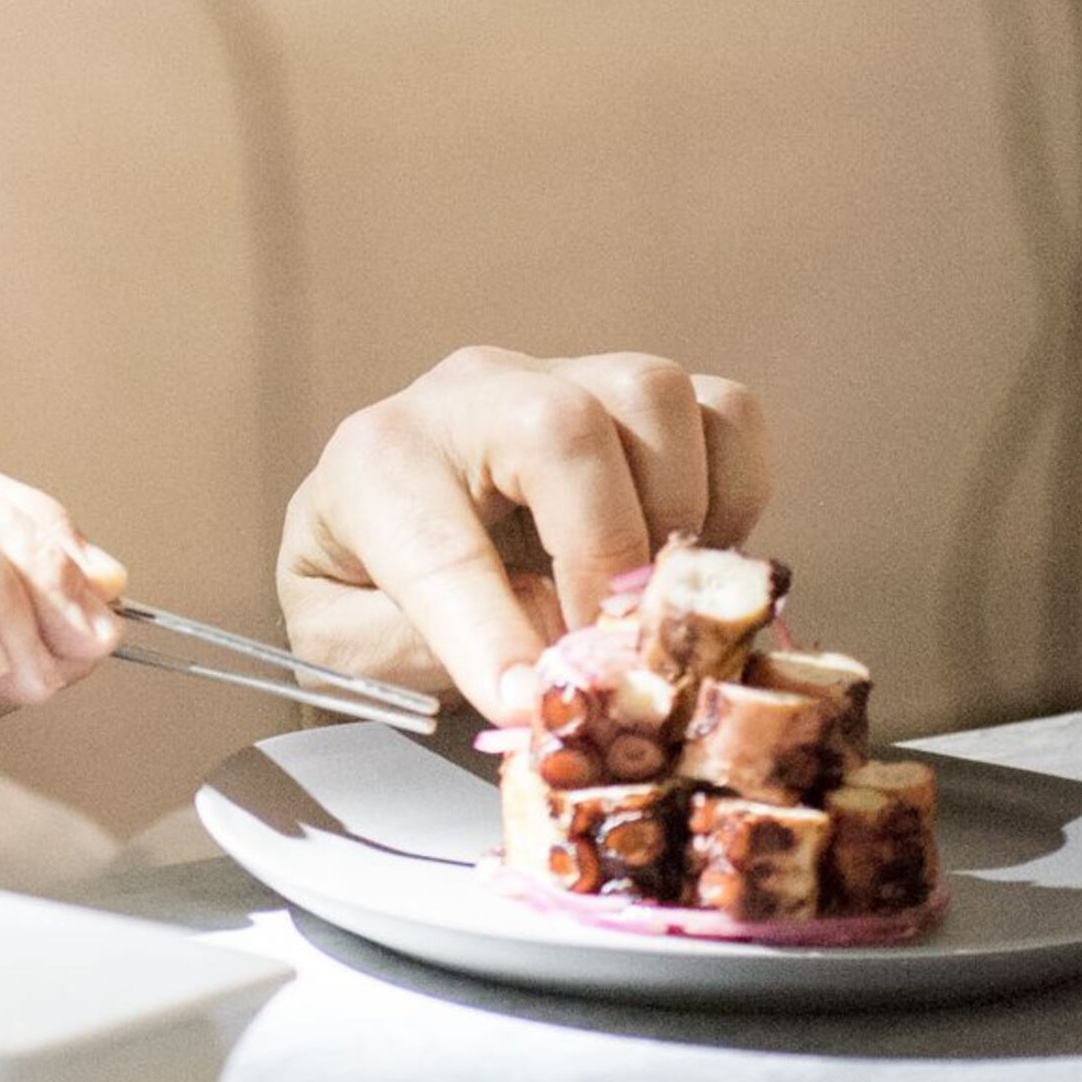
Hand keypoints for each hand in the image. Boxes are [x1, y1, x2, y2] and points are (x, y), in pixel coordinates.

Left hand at [278, 348, 770, 719]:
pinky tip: (681, 559)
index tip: (530, 703)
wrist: (383, 527)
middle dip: (606, 552)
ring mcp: (560, 378)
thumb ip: (431, 659)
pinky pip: (723, 414)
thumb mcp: (350, 648)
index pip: (438, 543)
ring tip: (647, 598)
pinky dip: (731, 496)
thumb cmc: (367, 589)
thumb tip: (548, 673)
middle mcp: (469, 398)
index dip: (491, 632)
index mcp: (377, 465)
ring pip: (654, 397)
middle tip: (611, 648)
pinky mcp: (633, 395)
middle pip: (565, 426)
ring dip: (675, 516)